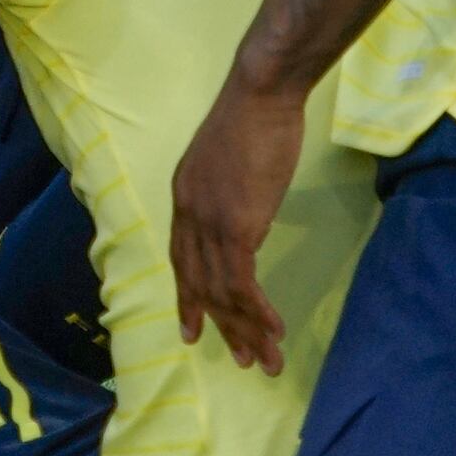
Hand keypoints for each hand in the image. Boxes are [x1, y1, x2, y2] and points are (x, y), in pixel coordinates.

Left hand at [168, 71, 307, 374]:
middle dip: (221, 326)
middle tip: (241, 360)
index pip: (182, 259)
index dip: (189, 297)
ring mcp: (209, 221)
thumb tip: (244, 221)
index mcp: (184, 197)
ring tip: (264, 360)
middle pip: (199, 283)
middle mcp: (188, 215)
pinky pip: (242, 282)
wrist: (261, 94)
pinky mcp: (235, 225)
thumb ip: (230, 195)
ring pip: (222, 291)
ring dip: (245, 330)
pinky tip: (274, 330)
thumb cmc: (254, 118)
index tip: (194, 330)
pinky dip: (257, 311)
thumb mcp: (231, 163)